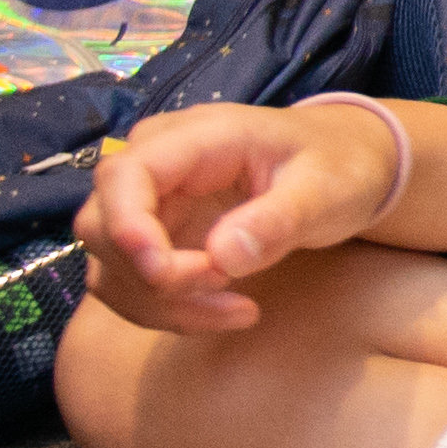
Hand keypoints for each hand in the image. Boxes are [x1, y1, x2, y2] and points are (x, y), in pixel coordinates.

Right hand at [75, 94, 410, 333]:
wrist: (344, 166)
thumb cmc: (338, 165)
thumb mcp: (328, 188)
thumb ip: (279, 218)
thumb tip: (223, 257)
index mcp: (195, 136)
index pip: (123, 176)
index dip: (128, 229)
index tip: (165, 274)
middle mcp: (156, 166)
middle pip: (102, 227)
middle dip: (153, 276)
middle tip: (228, 287)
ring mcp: (150, 206)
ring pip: (111, 267)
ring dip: (163, 304)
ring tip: (240, 308)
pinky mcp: (156, 241)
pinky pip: (134, 286)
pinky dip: (170, 311)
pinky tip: (229, 310)